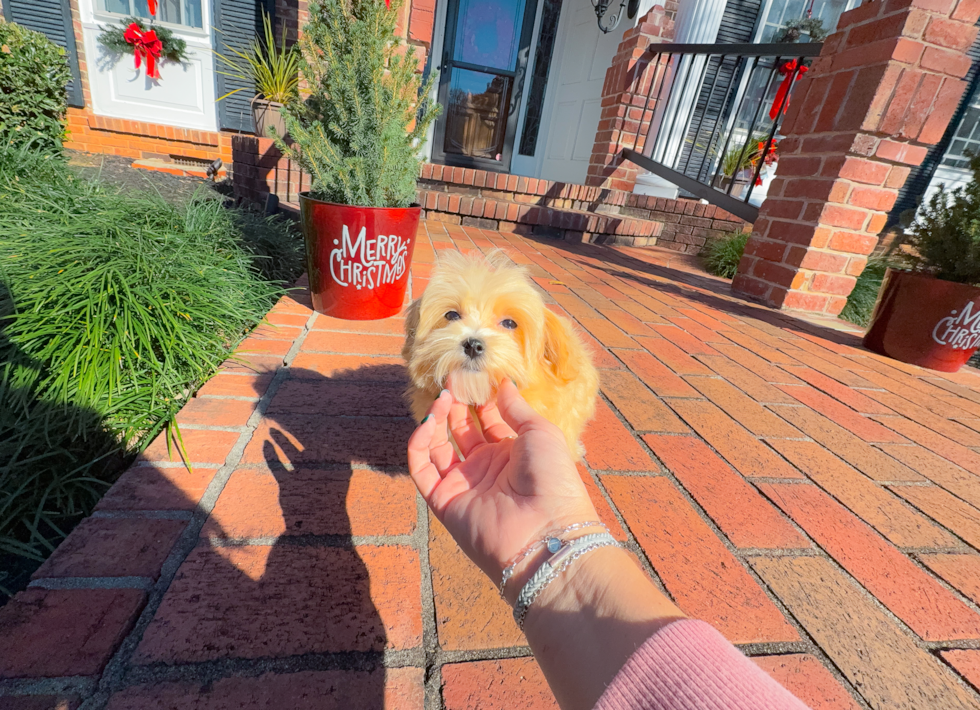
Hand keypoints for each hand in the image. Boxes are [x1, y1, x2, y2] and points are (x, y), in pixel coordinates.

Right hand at [407, 379, 599, 598]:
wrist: (545, 533)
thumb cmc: (552, 480)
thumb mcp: (540, 433)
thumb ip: (516, 408)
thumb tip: (502, 382)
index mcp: (512, 452)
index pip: (488, 418)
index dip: (479, 396)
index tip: (473, 373)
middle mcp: (486, 467)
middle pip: (461, 429)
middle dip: (456, 403)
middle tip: (452, 377)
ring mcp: (463, 483)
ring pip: (438, 445)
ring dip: (437, 419)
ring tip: (443, 396)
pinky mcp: (443, 500)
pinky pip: (422, 469)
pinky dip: (419, 444)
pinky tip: (429, 422)